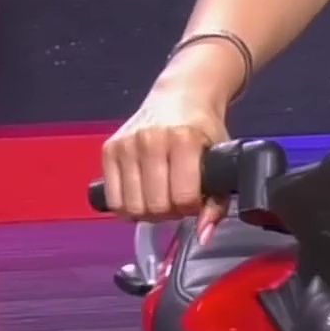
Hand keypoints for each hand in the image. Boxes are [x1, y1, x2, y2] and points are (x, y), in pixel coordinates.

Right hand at [101, 48, 242, 219]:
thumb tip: (204, 235)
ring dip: (148, 212)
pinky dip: (127, 206)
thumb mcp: (220, 159)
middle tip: (177, 200)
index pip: (183, 198)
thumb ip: (217, 202)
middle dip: (169, 212)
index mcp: (183, 139)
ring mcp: (126, 144)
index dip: (192, 208)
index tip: (195, 200)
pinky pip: (113, 198)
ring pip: (131, 207)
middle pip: (156, 206)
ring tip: (159, 198)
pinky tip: (141, 196)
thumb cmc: (202, 128)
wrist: (181, 95)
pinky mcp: (109, 149)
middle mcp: (151, 139)